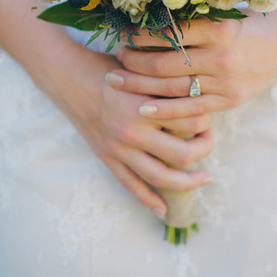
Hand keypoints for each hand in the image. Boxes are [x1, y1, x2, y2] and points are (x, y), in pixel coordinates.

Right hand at [31, 43, 213, 219]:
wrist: (66, 76)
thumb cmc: (106, 67)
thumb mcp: (140, 69)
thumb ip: (167, 82)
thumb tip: (201, 89)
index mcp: (143, 106)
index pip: (190, 120)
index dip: (206, 117)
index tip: (209, 112)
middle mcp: (132, 132)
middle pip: (182, 154)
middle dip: (204, 148)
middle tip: (209, 140)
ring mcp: (118, 148)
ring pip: (160, 177)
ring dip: (188, 182)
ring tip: (205, 177)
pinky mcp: (107, 157)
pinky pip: (130, 185)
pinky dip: (149, 200)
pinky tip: (164, 209)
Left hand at [110, 10, 276, 119]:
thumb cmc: (248, 22)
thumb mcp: (223, 12)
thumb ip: (192, 18)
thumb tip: (147, 17)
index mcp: (219, 29)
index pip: (168, 34)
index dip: (140, 36)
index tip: (124, 34)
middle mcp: (221, 57)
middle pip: (164, 65)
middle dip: (133, 63)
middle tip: (116, 58)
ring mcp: (225, 83)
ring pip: (173, 88)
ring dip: (141, 85)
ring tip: (118, 80)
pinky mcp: (229, 101)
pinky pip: (191, 109)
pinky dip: (165, 110)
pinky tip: (143, 108)